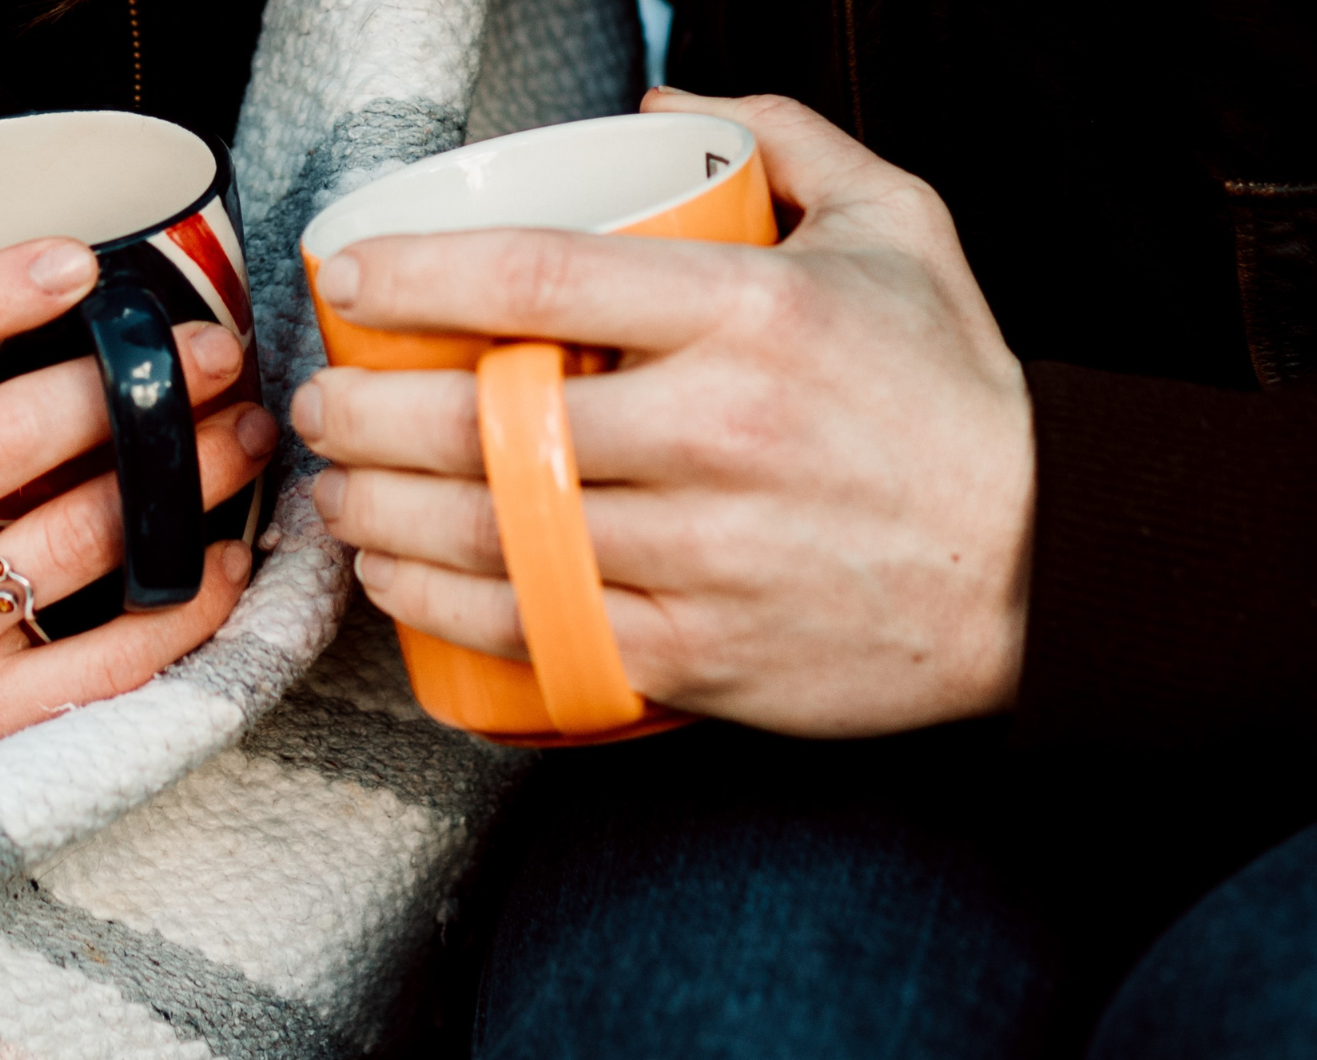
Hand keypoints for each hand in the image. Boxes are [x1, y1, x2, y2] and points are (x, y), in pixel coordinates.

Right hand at [0, 237, 277, 827]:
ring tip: (242, 436)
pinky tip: (221, 558)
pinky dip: (188, 598)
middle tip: (218, 353)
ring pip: (90, 535)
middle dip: (139, 384)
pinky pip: (118, 652)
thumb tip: (55, 310)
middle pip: (15, 434)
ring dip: (193, 476)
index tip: (81, 261)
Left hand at [294, 91, 1033, 736]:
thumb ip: (786, 143)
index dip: (414, 277)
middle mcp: (715, 435)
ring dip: (381, 513)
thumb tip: (664, 96)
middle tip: (323, 404)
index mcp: (753, 317)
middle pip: (480, 422)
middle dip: (364, 412)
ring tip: (339, 491)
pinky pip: (530, 629)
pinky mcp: (695, 652)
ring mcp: (699, 555)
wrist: (1046, 575)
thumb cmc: (958, 406)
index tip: (350, 278)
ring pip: (486, 536)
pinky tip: (398, 577)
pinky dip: (440, 606)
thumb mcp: (901, 231)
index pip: (539, 281)